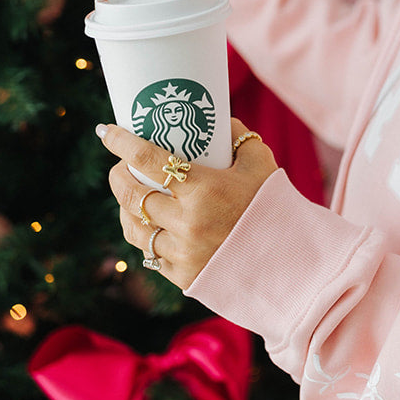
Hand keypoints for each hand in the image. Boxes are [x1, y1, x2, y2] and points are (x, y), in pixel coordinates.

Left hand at [98, 119, 278, 290]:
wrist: (292, 263)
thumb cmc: (276, 208)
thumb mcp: (261, 165)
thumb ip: (239, 139)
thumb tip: (219, 123)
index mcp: (203, 189)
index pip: (147, 159)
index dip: (121, 143)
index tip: (107, 132)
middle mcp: (186, 222)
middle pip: (132, 195)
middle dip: (118, 177)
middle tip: (119, 167)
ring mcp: (182, 252)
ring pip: (134, 228)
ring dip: (125, 209)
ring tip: (129, 198)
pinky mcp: (183, 276)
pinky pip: (151, 255)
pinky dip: (146, 238)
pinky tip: (147, 227)